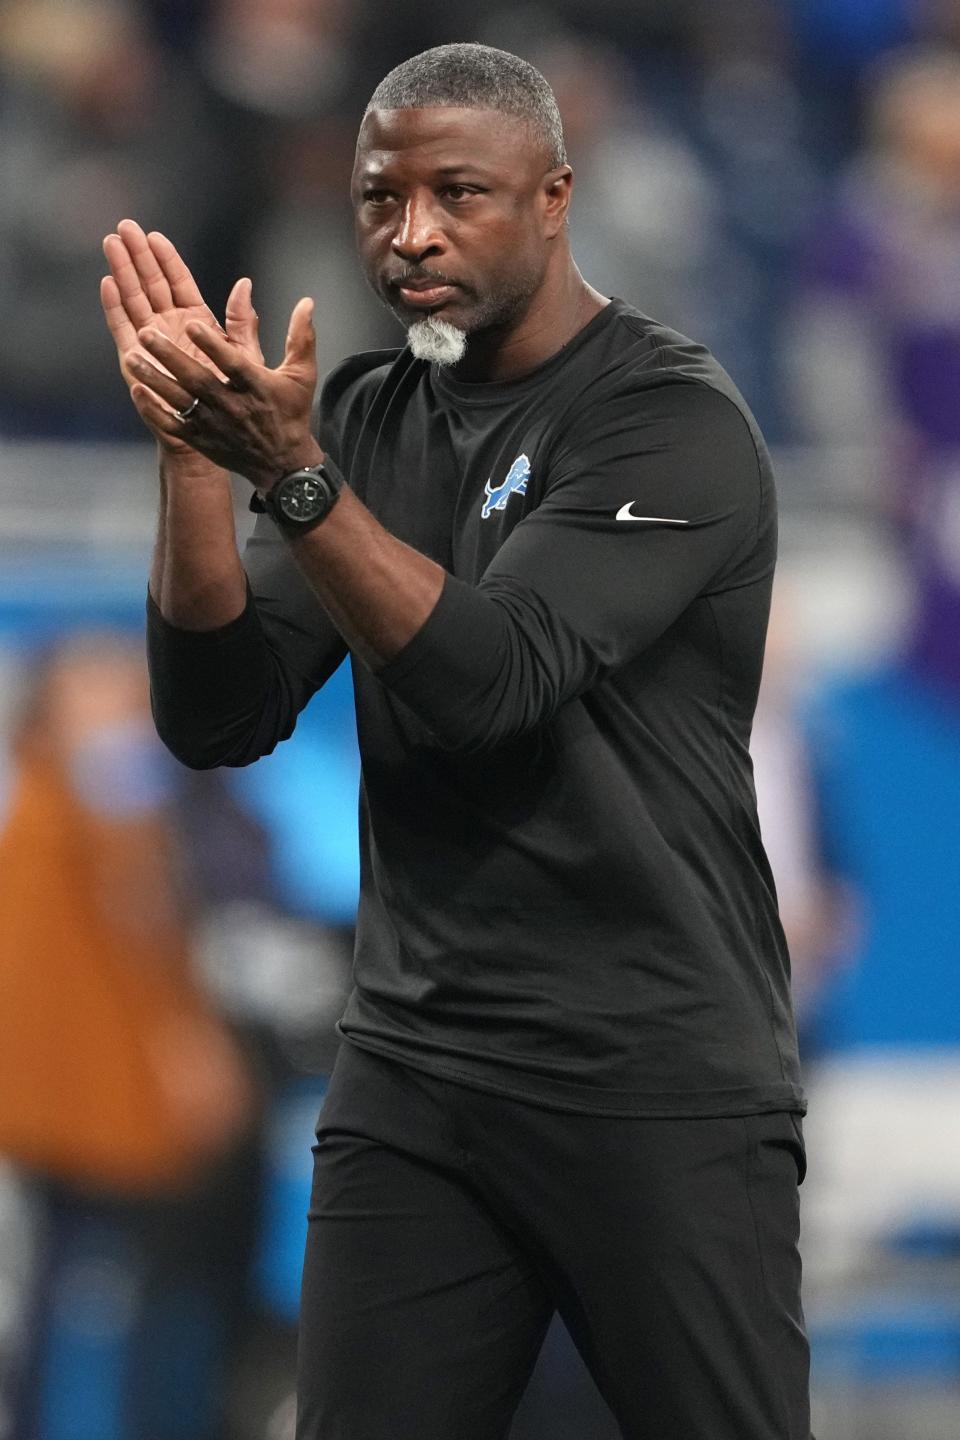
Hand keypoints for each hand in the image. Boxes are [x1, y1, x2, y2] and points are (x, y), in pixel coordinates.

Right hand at [100, 219, 262, 456]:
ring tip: (111, 245)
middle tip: (124, 226)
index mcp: (199, 323)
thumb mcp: (245, 356)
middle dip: (138, 255)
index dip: (166, 259)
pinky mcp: (138, 360)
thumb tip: (245, 284)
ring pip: (134, 300)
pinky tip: (108, 284)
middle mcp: (172, 329)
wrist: (222, 433)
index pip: (179, 283)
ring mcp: (153, 343)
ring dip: (122, 272)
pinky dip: (115, 307)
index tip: (154, 235)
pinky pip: (124, 329)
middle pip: (151, 284)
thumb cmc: (238, 400)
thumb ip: (242, 322)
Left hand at [125, 296, 320, 490]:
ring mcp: (213, 425)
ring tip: (132, 358)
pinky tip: (137, 392)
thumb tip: (306, 302)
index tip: (192, 323)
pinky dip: (154, 410)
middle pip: (198, 380)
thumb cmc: (290, 413)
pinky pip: (173, 425)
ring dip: (155, 379)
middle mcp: (232, 406)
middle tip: (147, 333)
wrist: (282, 464)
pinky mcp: (201, 439)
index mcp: (256, 387)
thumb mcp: (301, 374)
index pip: (233, 363)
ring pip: (180, 400)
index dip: (213, 345)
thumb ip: (300, 337)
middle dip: (171, 357)